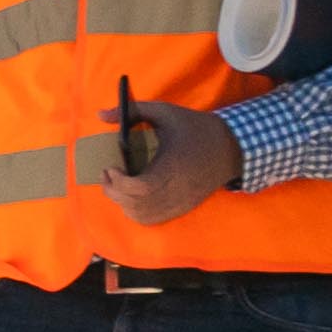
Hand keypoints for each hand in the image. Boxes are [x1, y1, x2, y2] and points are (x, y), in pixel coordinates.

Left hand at [97, 94, 242, 229]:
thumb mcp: (165, 112)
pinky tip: (133, 197)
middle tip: (109, 176)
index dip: (119, 183)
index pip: (141, 187)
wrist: (230, 147)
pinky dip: (136, 212)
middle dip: (114, 192)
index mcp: (172, 165)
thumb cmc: (194, 127)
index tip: (111, 168)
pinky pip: (153, 219)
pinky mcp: (182, 208)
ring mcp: (180, 202)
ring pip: (143, 216)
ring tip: (119, 186)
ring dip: (123, 203)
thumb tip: (101, 115)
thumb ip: (134, 112)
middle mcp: (177, 188)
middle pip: (137, 205)